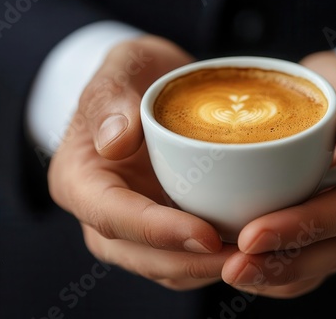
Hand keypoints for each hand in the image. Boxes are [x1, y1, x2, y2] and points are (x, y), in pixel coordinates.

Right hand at [48, 36, 236, 290]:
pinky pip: (184, 257)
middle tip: (245, 256)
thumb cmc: (134, 76)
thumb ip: (110, 97)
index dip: (158, 231)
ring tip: (255, 258)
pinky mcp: (162, 227)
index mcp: (80, 179)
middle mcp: (102, 212)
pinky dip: (214, 260)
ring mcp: (133, 226)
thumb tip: (114, 142)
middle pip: (141, 255)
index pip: (112, 216)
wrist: (151, 87)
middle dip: (192, 262)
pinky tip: (248, 248)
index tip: (207, 233)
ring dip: (208, 268)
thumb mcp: (121, 66)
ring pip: (166, 266)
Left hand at [221, 51, 335, 297]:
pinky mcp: (327, 244)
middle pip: (331, 253)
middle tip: (233, 266)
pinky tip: (236, 268)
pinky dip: (271, 277)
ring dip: (271, 277)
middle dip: (280, 264)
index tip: (252, 234)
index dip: (304, 226)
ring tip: (229, 273)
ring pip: (315, 271)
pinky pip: (303, 273)